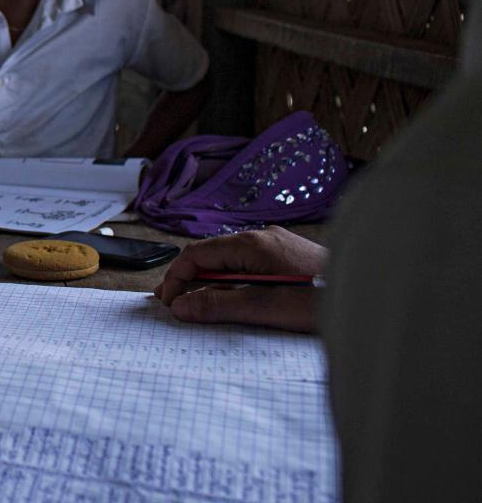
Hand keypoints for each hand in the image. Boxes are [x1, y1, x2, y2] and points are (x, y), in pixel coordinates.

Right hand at [154, 226, 326, 332]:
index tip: (168, 304)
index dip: (177, 278)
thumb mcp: (268, 308)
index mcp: (254, 244)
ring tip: (206, 309)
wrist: (378, 296)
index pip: (197, 254)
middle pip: (212, 256)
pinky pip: (249, 267)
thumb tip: (181, 307)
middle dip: (191, 281)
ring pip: (230, 262)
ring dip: (213, 284)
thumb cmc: (326, 302)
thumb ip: (222, 305)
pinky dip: (234, 283)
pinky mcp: (290, 259)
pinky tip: (238, 302)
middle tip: (180, 309)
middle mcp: (264, 238)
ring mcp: (278, 246)